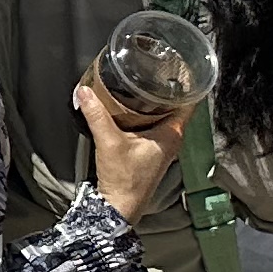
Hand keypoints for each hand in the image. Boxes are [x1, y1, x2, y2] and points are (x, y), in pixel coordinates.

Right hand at [75, 77, 185, 221]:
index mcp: (172, 134)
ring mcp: (163, 147)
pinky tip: (130, 108)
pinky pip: (153, 125)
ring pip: (163, 116)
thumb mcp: (108, 141)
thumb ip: (96, 114)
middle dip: (163, 88)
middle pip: (174, 106)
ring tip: (139, 83)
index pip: (188, 102)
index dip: (184, 84)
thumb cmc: (123, 178)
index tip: (176, 66)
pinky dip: (145, 114)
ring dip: (152, 102)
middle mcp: (172, 139)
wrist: (119, 205)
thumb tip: (85, 91)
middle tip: (151, 69)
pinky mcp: (152, 151)